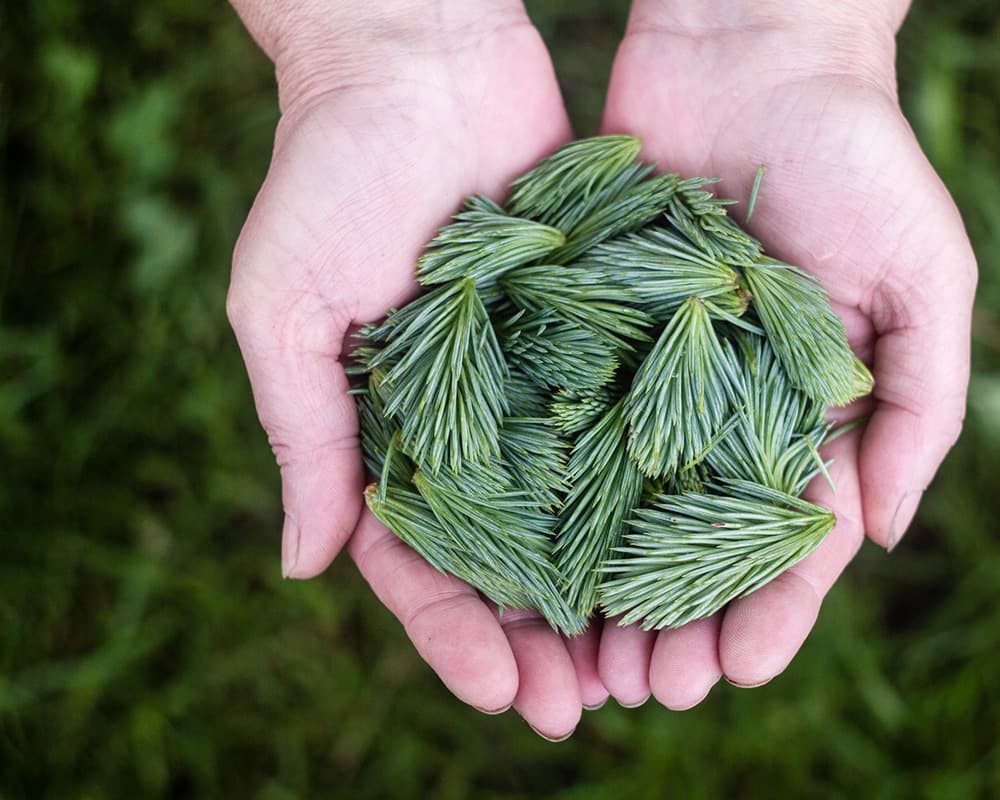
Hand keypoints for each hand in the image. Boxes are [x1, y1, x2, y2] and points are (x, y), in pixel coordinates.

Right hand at [226, 1, 605, 738]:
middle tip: (587, 708)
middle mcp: (470, 420)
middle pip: (509, 557)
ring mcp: (539, 380)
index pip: (417, 561)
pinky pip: (632, 418)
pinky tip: (697, 545)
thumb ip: (301, 434)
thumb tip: (300, 566)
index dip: (454, 636)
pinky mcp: (602, 328)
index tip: (501, 695)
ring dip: (610, 588)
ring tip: (652, 662)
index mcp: (388, 431)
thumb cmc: (328, 175)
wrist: (418, 56)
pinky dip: (658, 485)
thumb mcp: (284, 308)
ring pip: (581, 508)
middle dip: (543, 638)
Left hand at [596, 1, 976, 708]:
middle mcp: (726, 403)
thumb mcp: (927, 277)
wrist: (753, 50)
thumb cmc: (861, 156)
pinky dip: (550, 488)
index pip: (790, 536)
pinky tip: (525, 551)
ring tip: (583, 656)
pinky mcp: (588, 325)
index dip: (771, 611)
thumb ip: (920, 404)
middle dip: (679, 619)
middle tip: (647, 691)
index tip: (736, 672)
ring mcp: (653, 370)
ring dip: (607, 583)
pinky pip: (567, 418)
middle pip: (698, 538)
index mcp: (809, 409)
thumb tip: (885, 535)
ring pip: (624, 500)